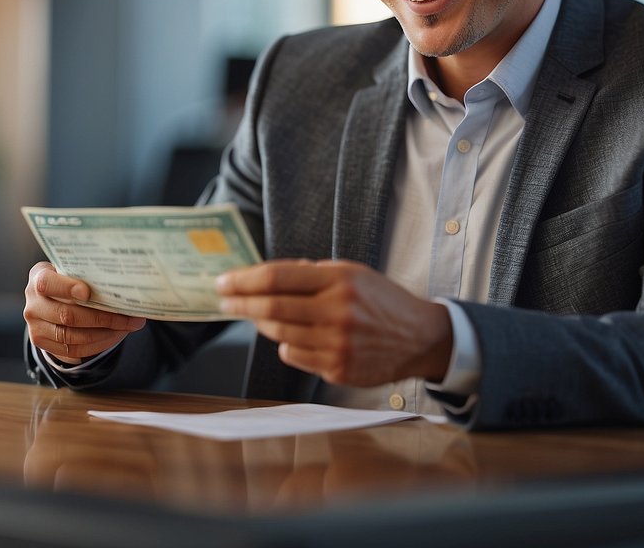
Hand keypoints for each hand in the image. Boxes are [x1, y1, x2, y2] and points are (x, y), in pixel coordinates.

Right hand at [24, 262, 145, 363]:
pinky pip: (73, 351)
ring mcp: (35, 327)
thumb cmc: (69, 280)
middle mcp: (32, 304)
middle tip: (130, 316)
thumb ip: (87, 274)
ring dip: (105, 334)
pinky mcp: (42, 344)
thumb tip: (123, 283)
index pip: (47, 283)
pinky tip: (115, 336)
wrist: (51, 299)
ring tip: (128, 326)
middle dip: (103, 318)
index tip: (88, 292)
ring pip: (72, 337)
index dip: (67, 288)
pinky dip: (98, 344)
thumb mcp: (71, 270)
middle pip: (66, 315)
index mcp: (38, 278)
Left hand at [216, 259, 452, 385]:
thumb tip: (265, 276)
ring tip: (253, 315)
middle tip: (223, 301)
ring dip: (259, 324)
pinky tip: (289, 338)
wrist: (420, 338)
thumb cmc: (381, 301)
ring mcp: (338, 344)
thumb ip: (311, 273)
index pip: (278, 277)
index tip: (224, 281)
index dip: (244, 280)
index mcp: (340, 280)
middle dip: (240, 303)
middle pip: (272, 308)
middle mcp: (338, 312)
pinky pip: (295, 356)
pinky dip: (285, 345)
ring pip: (279, 334)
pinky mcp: (339, 369)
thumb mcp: (352, 273)